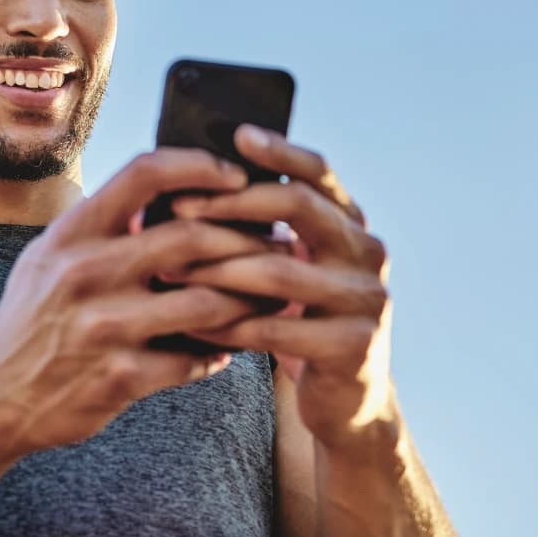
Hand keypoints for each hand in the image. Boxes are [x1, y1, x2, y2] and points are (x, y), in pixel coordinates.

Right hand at [0, 148, 283, 458]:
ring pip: (208, 302)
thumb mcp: (49, 257)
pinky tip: (225, 349)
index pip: (146, 172)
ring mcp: (104, 327)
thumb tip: (170, 190)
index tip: (236, 178)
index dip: (201, 166)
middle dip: (248, 241)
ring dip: (249, 300)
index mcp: (72, 233)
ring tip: (269, 297)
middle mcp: (85, 273)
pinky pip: (194, 360)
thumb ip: (103, 225)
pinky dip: (218, 353)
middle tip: (276, 245)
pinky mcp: (120, 378)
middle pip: (194, 237)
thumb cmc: (31, 319)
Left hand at [173, 125, 396, 455]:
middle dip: (232, 204)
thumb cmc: (297, 322)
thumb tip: (182, 191)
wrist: (344, 401)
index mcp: (350, 224)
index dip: (280, 151)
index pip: (319, 173)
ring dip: (217, 270)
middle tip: (178, 210)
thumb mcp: (286, 269)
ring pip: (282, 272)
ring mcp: (368, 299)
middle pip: (301, 207)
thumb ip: (258, 233)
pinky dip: (229, 327)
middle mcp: (368, 253)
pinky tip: (194, 326)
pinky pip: (277, 330)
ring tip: (169, 271)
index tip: (237, 135)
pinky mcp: (355, 346)